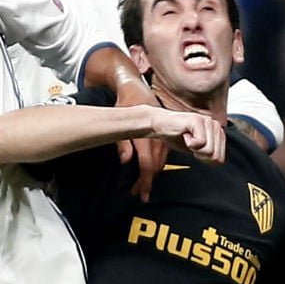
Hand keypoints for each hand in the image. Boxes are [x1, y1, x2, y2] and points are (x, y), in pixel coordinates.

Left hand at [113, 81, 167, 200]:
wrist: (137, 89)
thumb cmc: (126, 103)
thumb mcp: (119, 119)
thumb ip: (123, 143)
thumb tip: (126, 161)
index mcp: (146, 138)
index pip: (148, 166)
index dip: (145, 183)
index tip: (142, 195)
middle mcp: (157, 140)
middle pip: (154, 169)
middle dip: (145, 183)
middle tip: (136, 192)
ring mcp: (162, 139)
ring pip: (159, 165)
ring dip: (150, 175)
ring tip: (140, 185)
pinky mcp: (165, 138)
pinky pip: (162, 157)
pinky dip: (155, 166)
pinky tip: (149, 170)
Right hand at [149, 108, 225, 164]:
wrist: (161, 126)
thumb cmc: (178, 136)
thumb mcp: (198, 150)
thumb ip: (211, 155)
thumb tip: (217, 162)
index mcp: (218, 133)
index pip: (219, 159)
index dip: (204, 159)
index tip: (196, 149)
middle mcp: (215, 125)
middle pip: (215, 156)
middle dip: (200, 154)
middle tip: (191, 143)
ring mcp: (207, 121)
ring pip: (209, 150)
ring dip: (194, 148)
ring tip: (188, 138)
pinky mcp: (197, 120)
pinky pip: (200, 143)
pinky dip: (189, 143)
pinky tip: (185, 134)